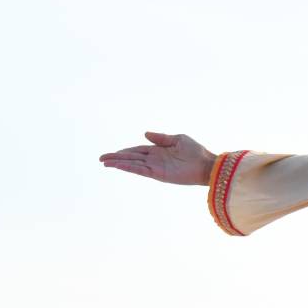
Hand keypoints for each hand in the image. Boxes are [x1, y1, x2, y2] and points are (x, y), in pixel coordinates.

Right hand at [99, 131, 215, 185]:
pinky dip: (129, 168)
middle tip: (101, 159)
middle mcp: (154, 160)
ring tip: (105, 163)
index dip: (124, 152)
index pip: (137, 151)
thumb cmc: (196, 152)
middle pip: (131, 158)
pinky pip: (141, 170)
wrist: (206, 164)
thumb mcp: (177, 139)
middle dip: (116, 158)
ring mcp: (155, 167)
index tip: (112, 153)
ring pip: (133, 164)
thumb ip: (161, 138)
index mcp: (158, 151)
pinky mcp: (159, 174)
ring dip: (118, 163)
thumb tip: (145, 134)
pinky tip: (118, 166)